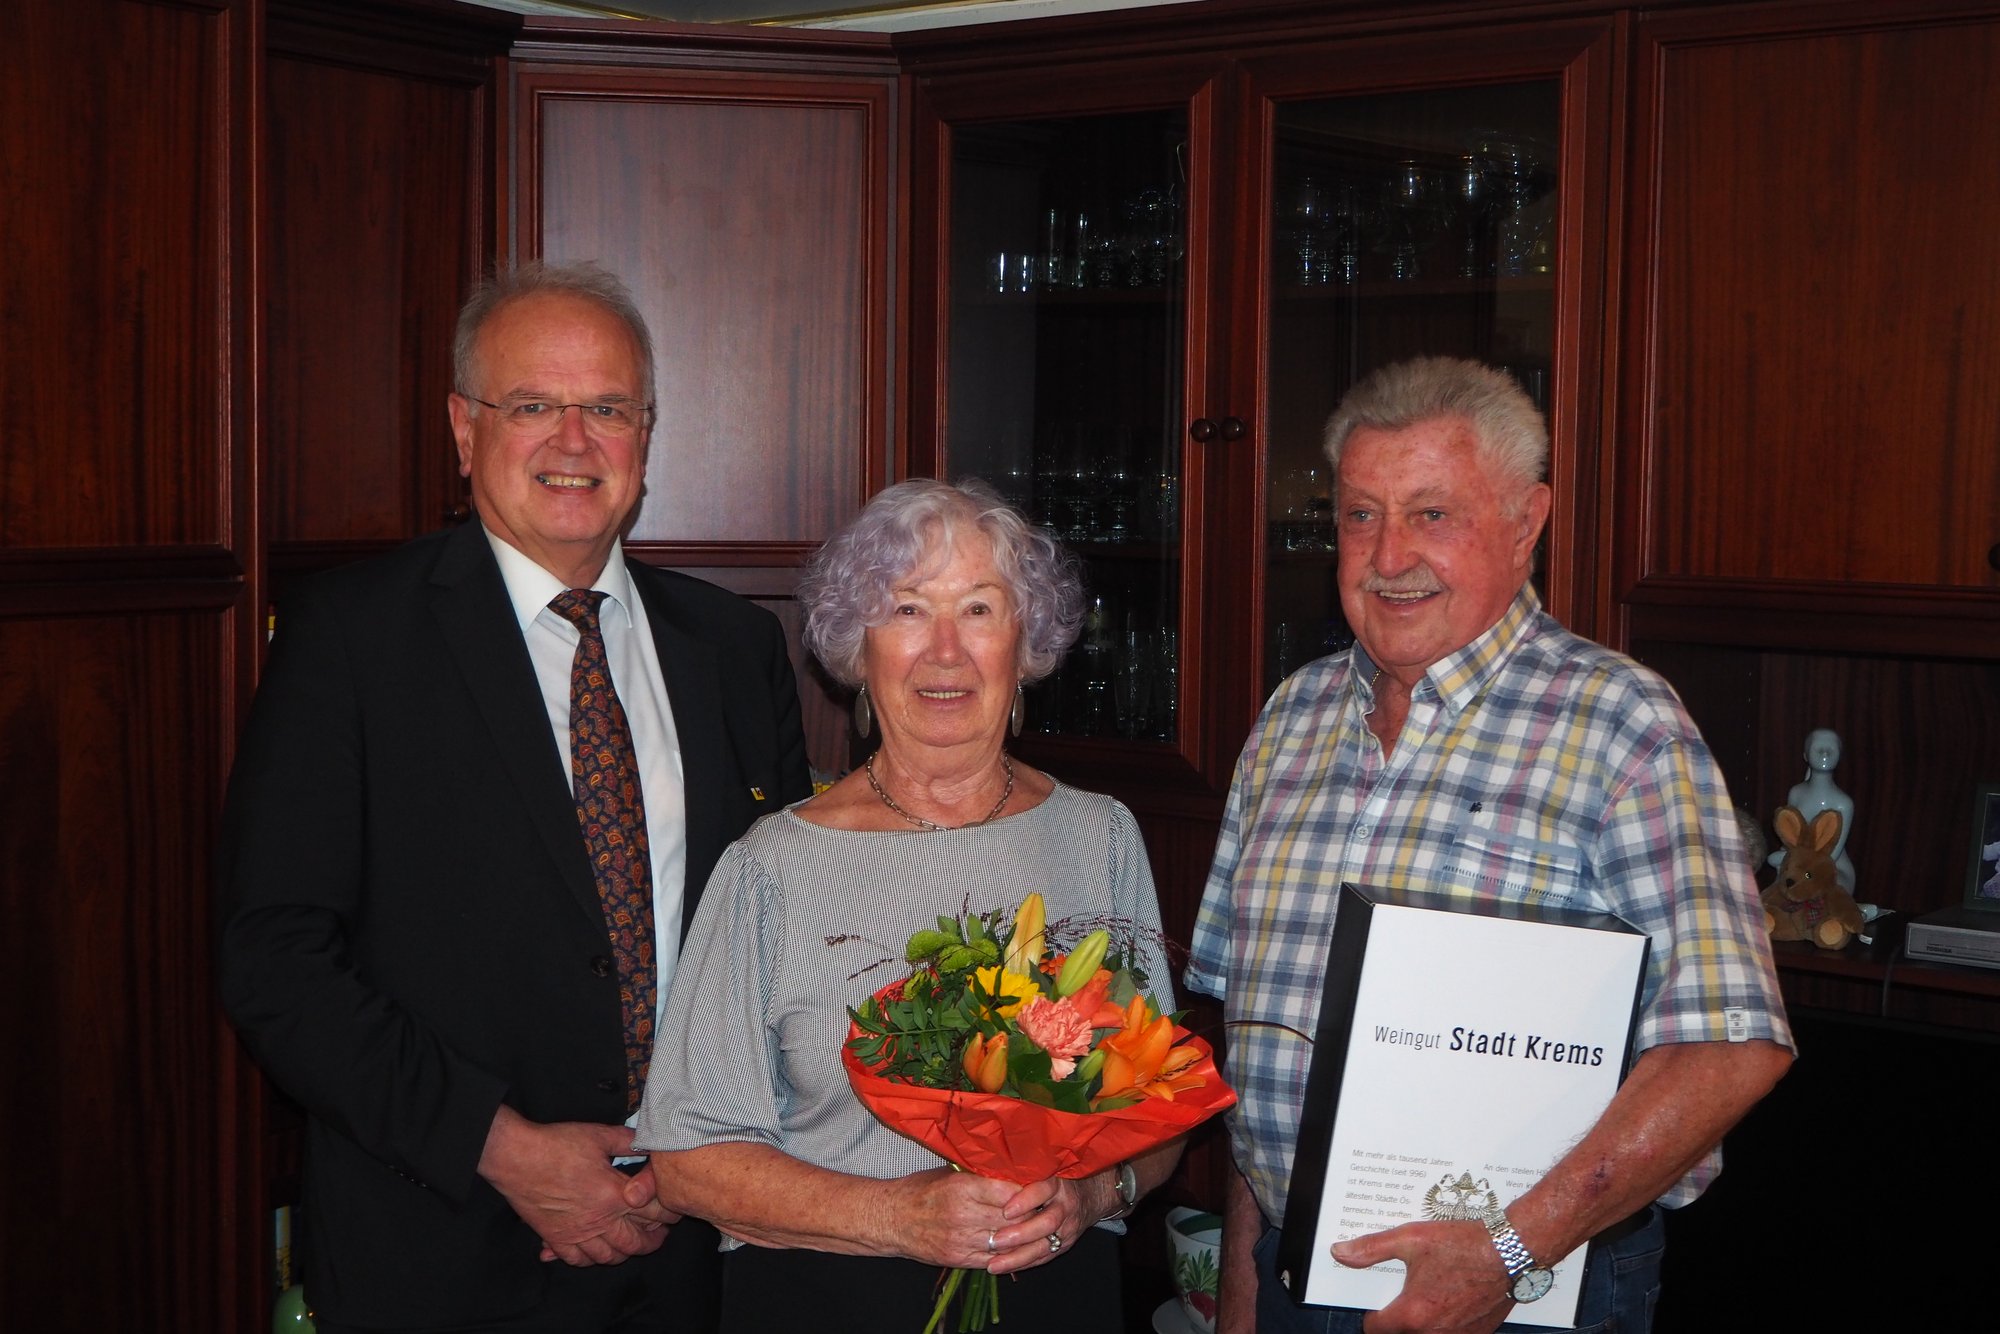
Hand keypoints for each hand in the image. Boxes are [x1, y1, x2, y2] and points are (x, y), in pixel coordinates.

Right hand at [477, 1106, 674, 1266]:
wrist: (516, 1157)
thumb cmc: (557, 1145)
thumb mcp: (599, 1135)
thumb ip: (627, 1141)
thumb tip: (645, 1142)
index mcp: (615, 1195)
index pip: (654, 1213)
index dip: (669, 1213)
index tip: (674, 1211)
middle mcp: (599, 1220)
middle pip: (635, 1244)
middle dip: (652, 1241)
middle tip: (659, 1235)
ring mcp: (576, 1233)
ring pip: (608, 1257)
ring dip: (624, 1253)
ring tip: (631, 1245)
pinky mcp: (556, 1238)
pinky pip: (577, 1260)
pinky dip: (589, 1260)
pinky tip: (594, 1252)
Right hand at [883, 1167, 1035, 1267]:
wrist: (891, 1219)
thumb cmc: (920, 1190)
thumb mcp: (949, 1173)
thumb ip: (979, 1175)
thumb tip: (1012, 1170)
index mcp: (962, 1188)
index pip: (1010, 1192)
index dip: (1029, 1192)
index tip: (1039, 1187)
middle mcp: (963, 1215)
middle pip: (1013, 1218)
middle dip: (1032, 1214)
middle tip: (1045, 1207)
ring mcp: (961, 1240)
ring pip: (1007, 1241)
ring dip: (1024, 1235)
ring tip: (1036, 1226)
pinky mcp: (958, 1259)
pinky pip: (994, 1258)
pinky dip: (1009, 1252)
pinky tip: (1018, 1244)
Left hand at [984, 1174, 1098, 1276]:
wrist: (1091, 1195)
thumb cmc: (1056, 1178)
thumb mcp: (1045, 1169)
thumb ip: (1022, 1175)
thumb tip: (987, 1177)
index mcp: (1057, 1183)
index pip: (1043, 1190)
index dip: (1025, 1200)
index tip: (1006, 1211)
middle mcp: (1065, 1205)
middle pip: (1046, 1222)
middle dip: (1020, 1234)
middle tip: (994, 1241)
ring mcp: (1067, 1228)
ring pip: (1045, 1245)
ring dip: (1018, 1256)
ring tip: (994, 1264)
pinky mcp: (1065, 1245)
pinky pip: (1043, 1257)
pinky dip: (1023, 1264)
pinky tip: (1003, 1267)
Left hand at [1332, 1220, 1511, 1333]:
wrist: (1511, 1251)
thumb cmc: (1465, 1244)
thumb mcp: (1410, 1238)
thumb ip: (1372, 1248)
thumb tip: (1342, 1253)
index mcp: (1413, 1314)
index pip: (1375, 1328)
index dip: (1371, 1314)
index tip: (1376, 1301)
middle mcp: (1435, 1333)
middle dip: (1397, 1318)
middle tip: (1404, 1292)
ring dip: (1423, 1321)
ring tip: (1428, 1292)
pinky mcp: (1479, 1333)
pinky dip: (1447, 1321)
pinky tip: (1451, 1296)